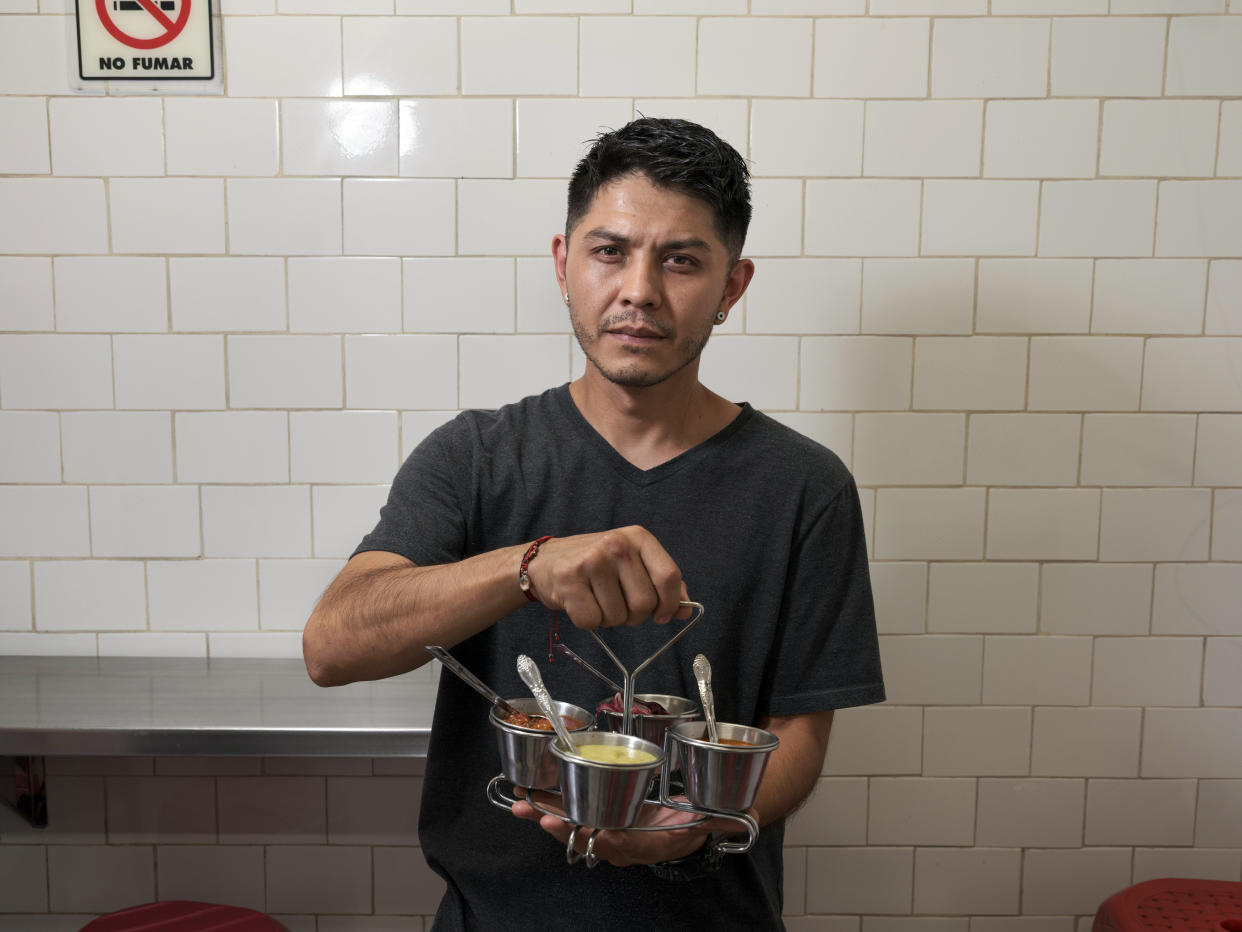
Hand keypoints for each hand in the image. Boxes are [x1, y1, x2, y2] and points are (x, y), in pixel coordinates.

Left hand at [510, 792, 744, 867]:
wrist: (677, 828)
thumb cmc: (689, 821)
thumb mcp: (707, 819)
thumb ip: (723, 818)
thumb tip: (744, 816)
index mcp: (648, 844)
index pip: (628, 847)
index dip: (610, 841)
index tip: (596, 835)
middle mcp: (621, 843)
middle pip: (589, 840)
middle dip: (565, 830)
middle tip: (542, 819)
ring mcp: (604, 832)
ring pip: (571, 828)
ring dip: (543, 815)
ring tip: (518, 804)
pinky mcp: (593, 819)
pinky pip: (566, 815)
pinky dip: (544, 805)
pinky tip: (522, 796)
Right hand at [526, 527, 689, 628]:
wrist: (545, 560)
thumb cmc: (595, 565)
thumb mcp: (632, 563)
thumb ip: (661, 584)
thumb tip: (686, 610)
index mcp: (638, 537)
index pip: (669, 576)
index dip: (670, 604)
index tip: (661, 615)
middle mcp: (616, 544)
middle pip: (645, 603)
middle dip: (635, 616)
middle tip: (619, 606)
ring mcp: (591, 560)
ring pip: (618, 617)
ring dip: (609, 619)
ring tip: (597, 600)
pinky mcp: (569, 579)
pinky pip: (592, 621)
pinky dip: (588, 622)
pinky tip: (580, 603)